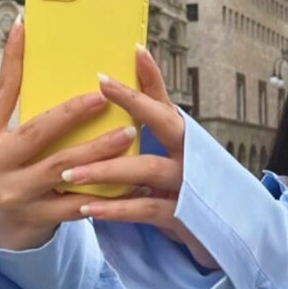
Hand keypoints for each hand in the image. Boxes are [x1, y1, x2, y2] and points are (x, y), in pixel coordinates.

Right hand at [0, 22, 216, 268]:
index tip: (28, 29)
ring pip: (63, 169)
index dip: (13, 62)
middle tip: (106, 97)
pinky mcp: (37, 219)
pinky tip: (132, 181)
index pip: (0, 94)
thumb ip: (11, 102)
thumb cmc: (4, 173)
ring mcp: (15, 196)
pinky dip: (106, 192)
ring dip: (99, 150)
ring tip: (129, 134)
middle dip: (74, 113)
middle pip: (37, 133)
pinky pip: (78, 204)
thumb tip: (23, 39)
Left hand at [54, 47, 217, 270]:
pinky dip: (116, 209)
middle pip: (167, 123)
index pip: (166, 101)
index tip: (133, 51)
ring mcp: (188, 185)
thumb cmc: (183, 189)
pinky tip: (88, 208)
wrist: (218, 237)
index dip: (152, 77)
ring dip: (106, 168)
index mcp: (183, 138)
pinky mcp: (181, 217)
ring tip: (69, 170)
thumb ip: (150, 125)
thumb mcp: (170, 156)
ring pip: (147, 168)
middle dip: (135, 103)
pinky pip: (145, 209)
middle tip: (100, 87)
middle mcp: (190, 155)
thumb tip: (125, 86)